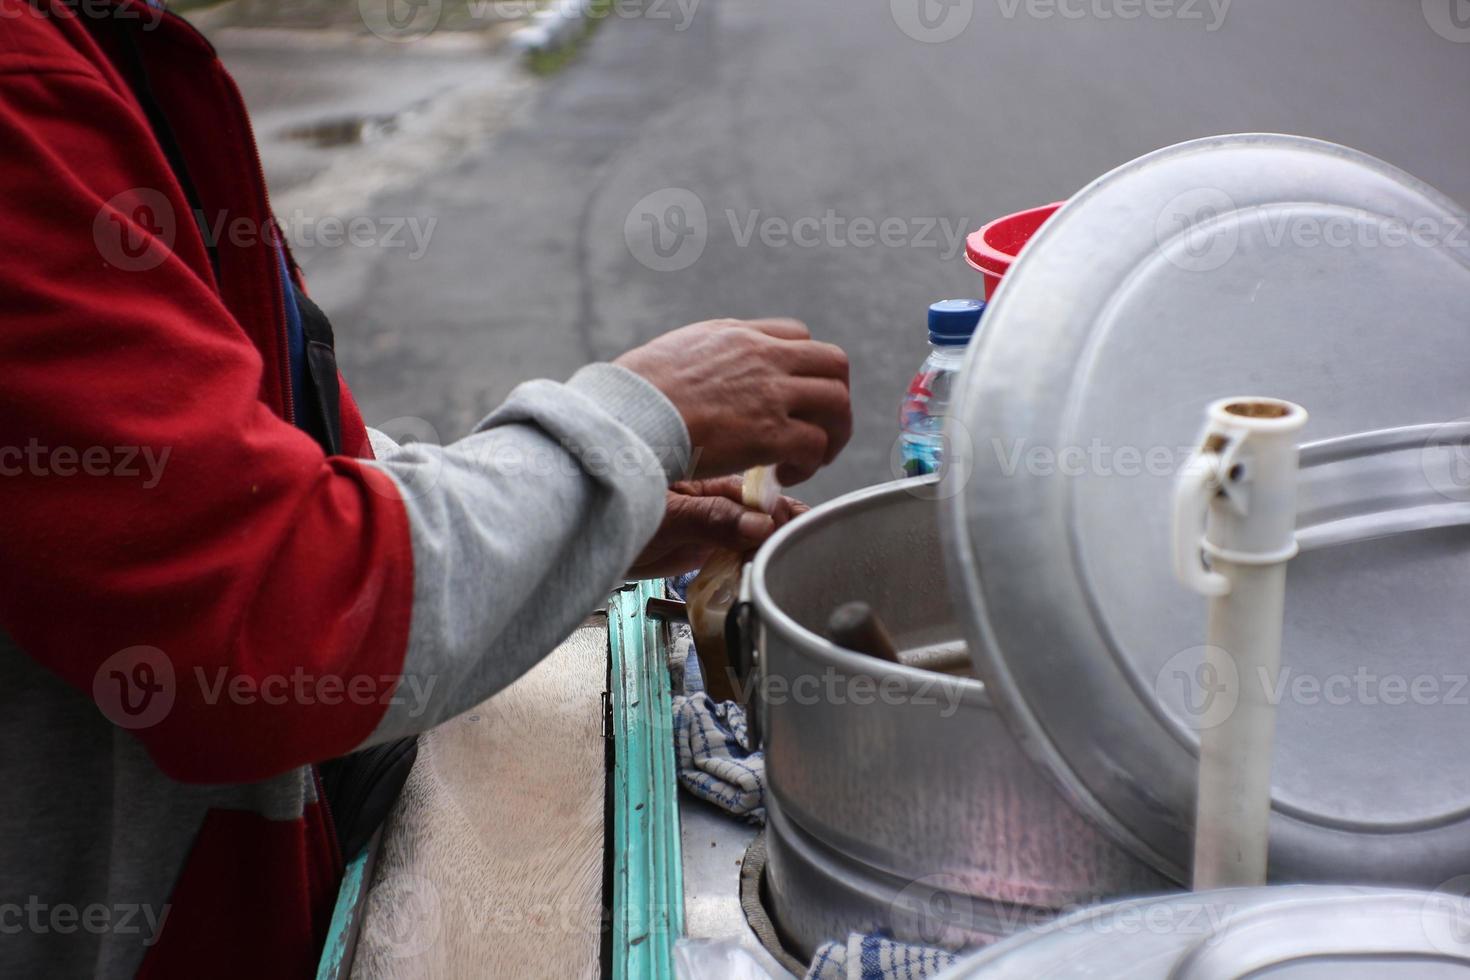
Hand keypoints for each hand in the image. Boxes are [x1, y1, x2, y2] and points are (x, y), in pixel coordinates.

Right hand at [614, 318, 850, 485]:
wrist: (626, 415)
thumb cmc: (633, 393)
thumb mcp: (675, 353)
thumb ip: (704, 359)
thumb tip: (704, 379)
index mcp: (738, 335)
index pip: (797, 336)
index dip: (802, 369)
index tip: (790, 397)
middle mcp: (763, 357)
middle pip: (833, 364)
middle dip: (834, 398)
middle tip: (817, 428)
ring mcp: (771, 394)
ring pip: (838, 403)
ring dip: (831, 433)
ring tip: (807, 457)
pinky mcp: (770, 433)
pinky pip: (816, 445)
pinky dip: (810, 463)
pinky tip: (783, 475)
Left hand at [627, 476, 809, 578]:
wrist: (584, 537)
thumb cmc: (612, 507)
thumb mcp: (667, 515)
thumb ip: (713, 520)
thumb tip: (761, 525)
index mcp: (708, 476)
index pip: (758, 491)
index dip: (781, 509)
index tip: (801, 528)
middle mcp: (714, 498)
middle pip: (762, 512)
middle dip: (784, 529)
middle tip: (802, 550)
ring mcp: (710, 522)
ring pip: (753, 534)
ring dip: (769, 548)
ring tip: (787, 563)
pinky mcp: (702, 546)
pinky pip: (736, 553)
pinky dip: (751, 563)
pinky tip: (762, 572)